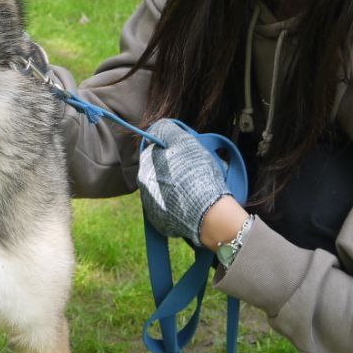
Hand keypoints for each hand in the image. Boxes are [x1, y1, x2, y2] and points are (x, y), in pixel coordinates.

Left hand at [138, 118, 229, 246]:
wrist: (209, 212)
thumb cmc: (197, 174)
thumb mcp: (184, 141)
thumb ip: (167, 129)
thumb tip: (158, 127)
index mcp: (146, 167)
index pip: (155, 152)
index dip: (172, 149)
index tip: (187, 153)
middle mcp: (144, 189)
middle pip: (160, 172)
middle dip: (174, 169)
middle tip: (195, 170)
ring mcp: (152, 209)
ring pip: (165, 191)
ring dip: (177, 188)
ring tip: (197, 188)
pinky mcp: (162, 225)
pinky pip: (171, 210)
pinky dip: (180, 206)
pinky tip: (194, 203)